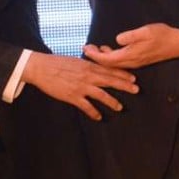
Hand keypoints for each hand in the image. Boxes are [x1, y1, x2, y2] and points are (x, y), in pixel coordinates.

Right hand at [21, 52, 138, 120]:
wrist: (42, 68)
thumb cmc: (58, 62)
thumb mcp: (77, 60)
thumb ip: (89, 64)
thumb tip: (98, 65)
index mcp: (89, 66)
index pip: (110, 70)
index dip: (123, 74)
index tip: (133, 78)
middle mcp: (88, 76)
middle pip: (110, 81)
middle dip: (124, 86)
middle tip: (136, 90)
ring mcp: (81, 87)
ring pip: (101, 95)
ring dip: (112, 101)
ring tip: (120, 107)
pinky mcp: (72, 97)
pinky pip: (86, 106)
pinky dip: (93, 112)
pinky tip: (98, 117)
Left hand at [84, 23, 178, 69]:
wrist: (178, 43)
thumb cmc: (163, 35)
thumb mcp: (146, 31)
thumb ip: (130, 36)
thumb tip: (117, 39)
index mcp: (130, 55)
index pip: (107, 59)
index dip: (94, 55)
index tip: (85, 48)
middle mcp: (131, 61)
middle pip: (108, 64)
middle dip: (95, 57)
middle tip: (86, 48)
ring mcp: (135, 62)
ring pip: (114, 64)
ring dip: (103, 57)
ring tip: (95, 48)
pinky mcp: (139, 60)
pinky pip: (121, 62)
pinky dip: (112, 57)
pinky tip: (110, 49)